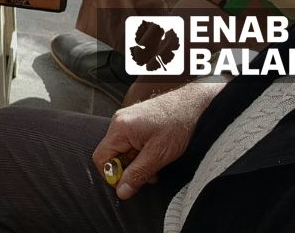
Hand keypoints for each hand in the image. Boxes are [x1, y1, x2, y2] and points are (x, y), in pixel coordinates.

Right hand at [92, 76, 224, 199]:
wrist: (192, 104)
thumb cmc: (177, 123)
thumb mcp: (158, 155)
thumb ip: (137, 174)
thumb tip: (122, 191)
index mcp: (120, 128)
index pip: (101, 158)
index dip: (112, 175)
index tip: (128, 185)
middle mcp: (119, 122)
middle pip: (111, 154)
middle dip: (128, 170)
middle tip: (148, 176)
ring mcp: (127, 120)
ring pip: (122, 150)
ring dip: (136, 163)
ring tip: (155, 166)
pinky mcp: (135, 121)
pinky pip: (130, 142)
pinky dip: (140, 153)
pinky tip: (155, 156)